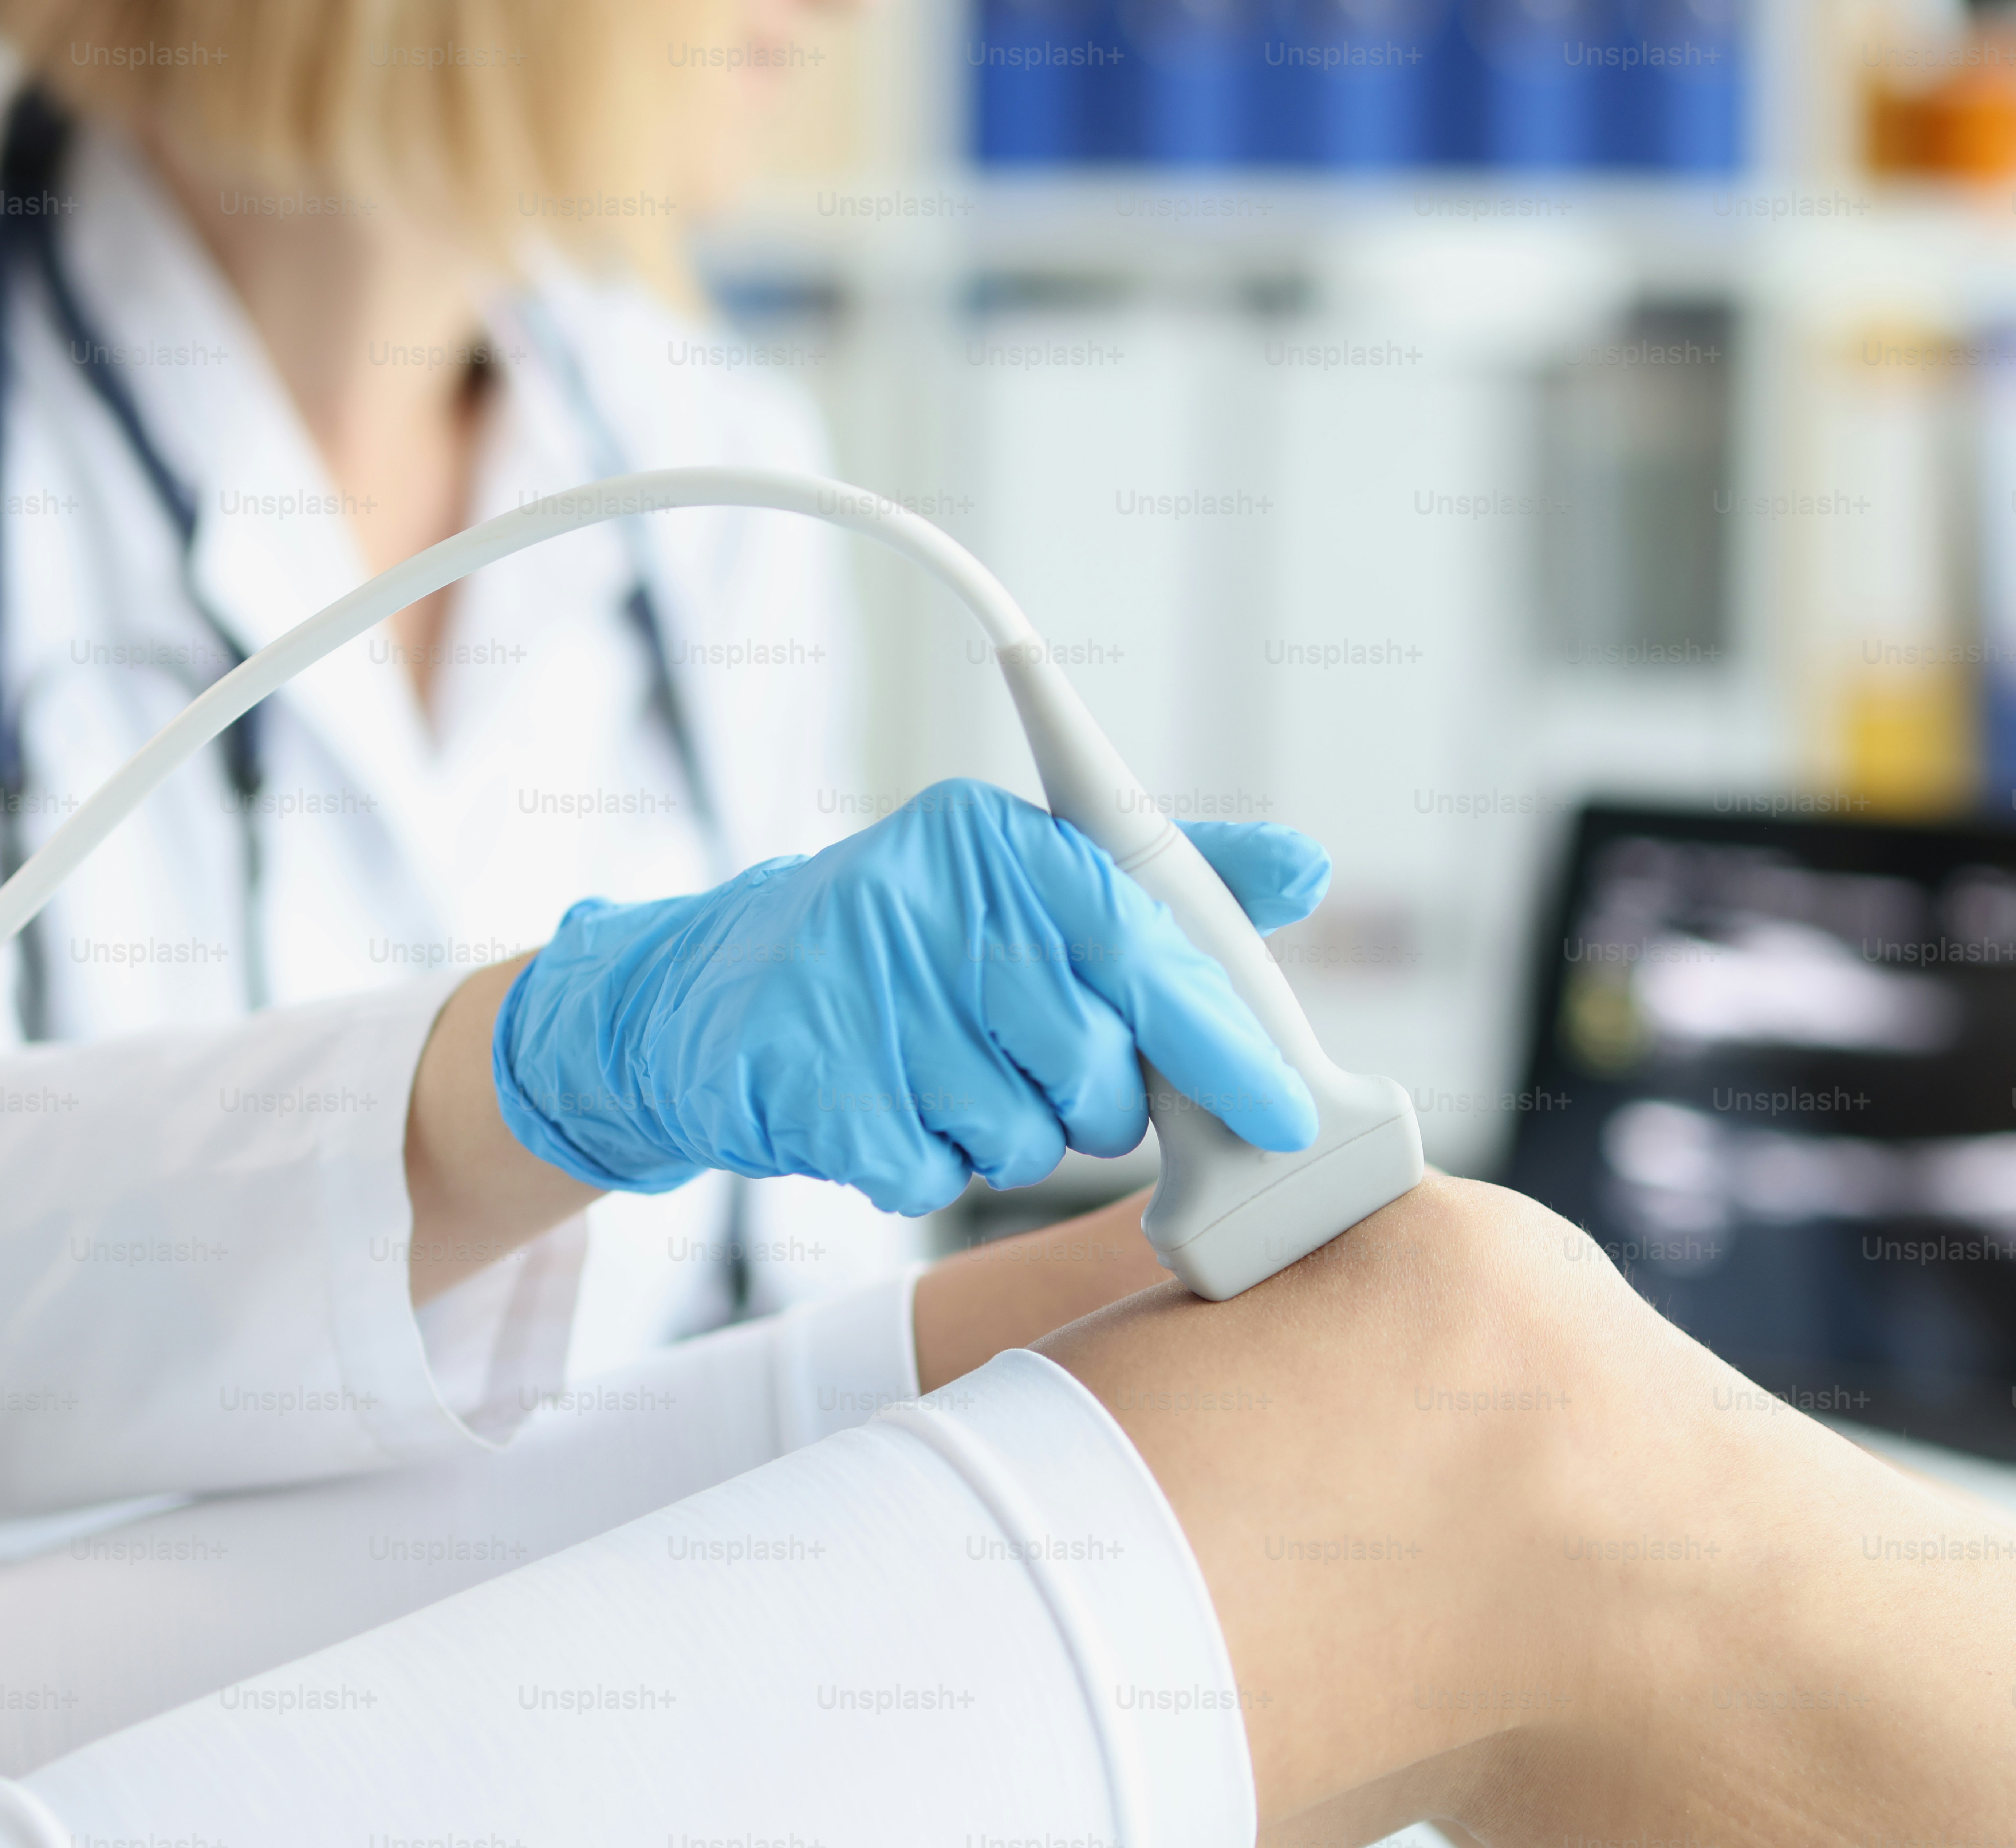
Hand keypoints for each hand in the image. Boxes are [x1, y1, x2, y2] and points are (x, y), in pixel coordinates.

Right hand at [489, 778, 1330, 1214]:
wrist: (707, 996)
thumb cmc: (910, 948)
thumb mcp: (1030, 885)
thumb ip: (1171, 881)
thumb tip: (1308, 866)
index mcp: (997, 840)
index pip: (1143, 948)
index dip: (1222, 1043)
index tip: (1284, 1114)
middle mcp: (929, 896)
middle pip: (1091, 1065)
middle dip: (1086, 1101)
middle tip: (1032, 1072)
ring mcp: (858, 988)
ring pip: (1017, 1135)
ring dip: (998, 1136)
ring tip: (942, 1080)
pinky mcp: (804, 1078)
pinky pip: (928, 1175)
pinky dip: (921, 1165)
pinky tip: (886, 1113)